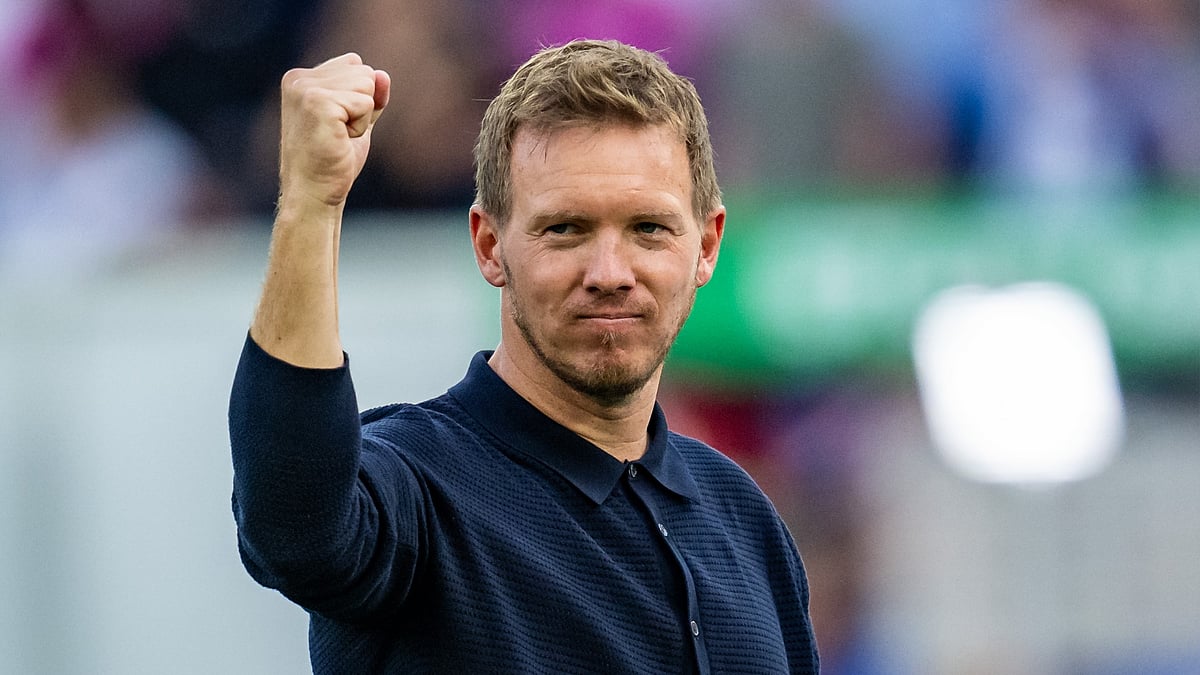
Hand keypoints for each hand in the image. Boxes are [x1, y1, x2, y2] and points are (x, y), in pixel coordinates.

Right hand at [277, 53, 390, 208]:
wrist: (314, 193)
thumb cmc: (333, 161)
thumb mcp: (355, 121)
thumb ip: (369, 96)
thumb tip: (383, 74)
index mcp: (301, 78)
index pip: (355, 64)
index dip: (358, 98)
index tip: (337, 124)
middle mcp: (299, 78)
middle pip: (364, 72)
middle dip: (361, 107)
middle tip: (338, 134)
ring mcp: (306, 89)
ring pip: (367, 84)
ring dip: (361, 117)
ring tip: (338, 137)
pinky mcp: (319, 102)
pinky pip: (365, 103)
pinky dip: (361, 127)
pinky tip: (340, 140)